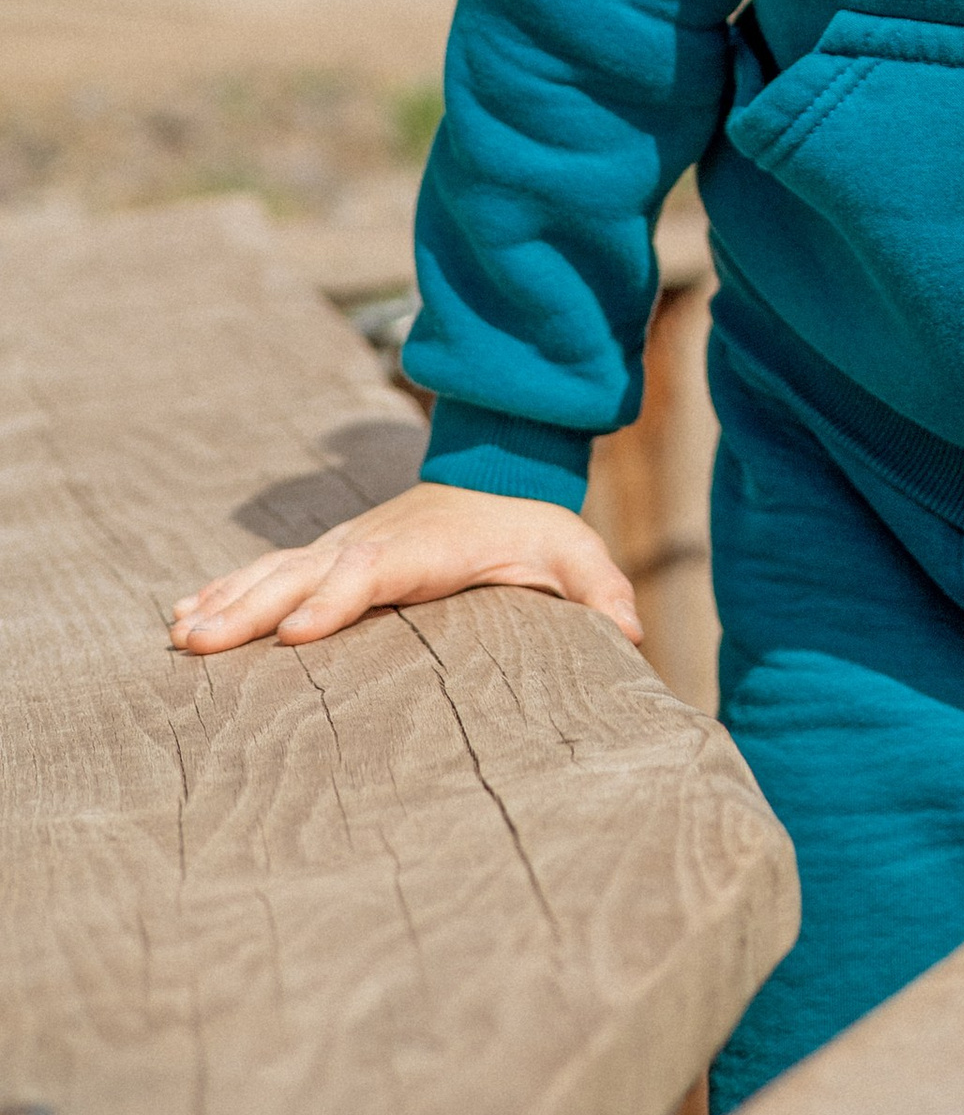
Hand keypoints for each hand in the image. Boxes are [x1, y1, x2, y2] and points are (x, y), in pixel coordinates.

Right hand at [168, 481, 641, 654]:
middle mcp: (376, 541)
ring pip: (279, 570)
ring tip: (181, 633)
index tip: (295, 633)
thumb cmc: (531, 526)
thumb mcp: (575, 553)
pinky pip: (271, 571)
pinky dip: (227, 589)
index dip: (337, 598)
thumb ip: (600, 589)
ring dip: (229, 600)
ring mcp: (345, 545)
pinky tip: (184, 615)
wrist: (498, 472)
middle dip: (255, 606)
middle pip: (309, 571)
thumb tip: (630, 630)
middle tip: (201, 641)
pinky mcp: (328, 555)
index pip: (375, 570)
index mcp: (428, 546)